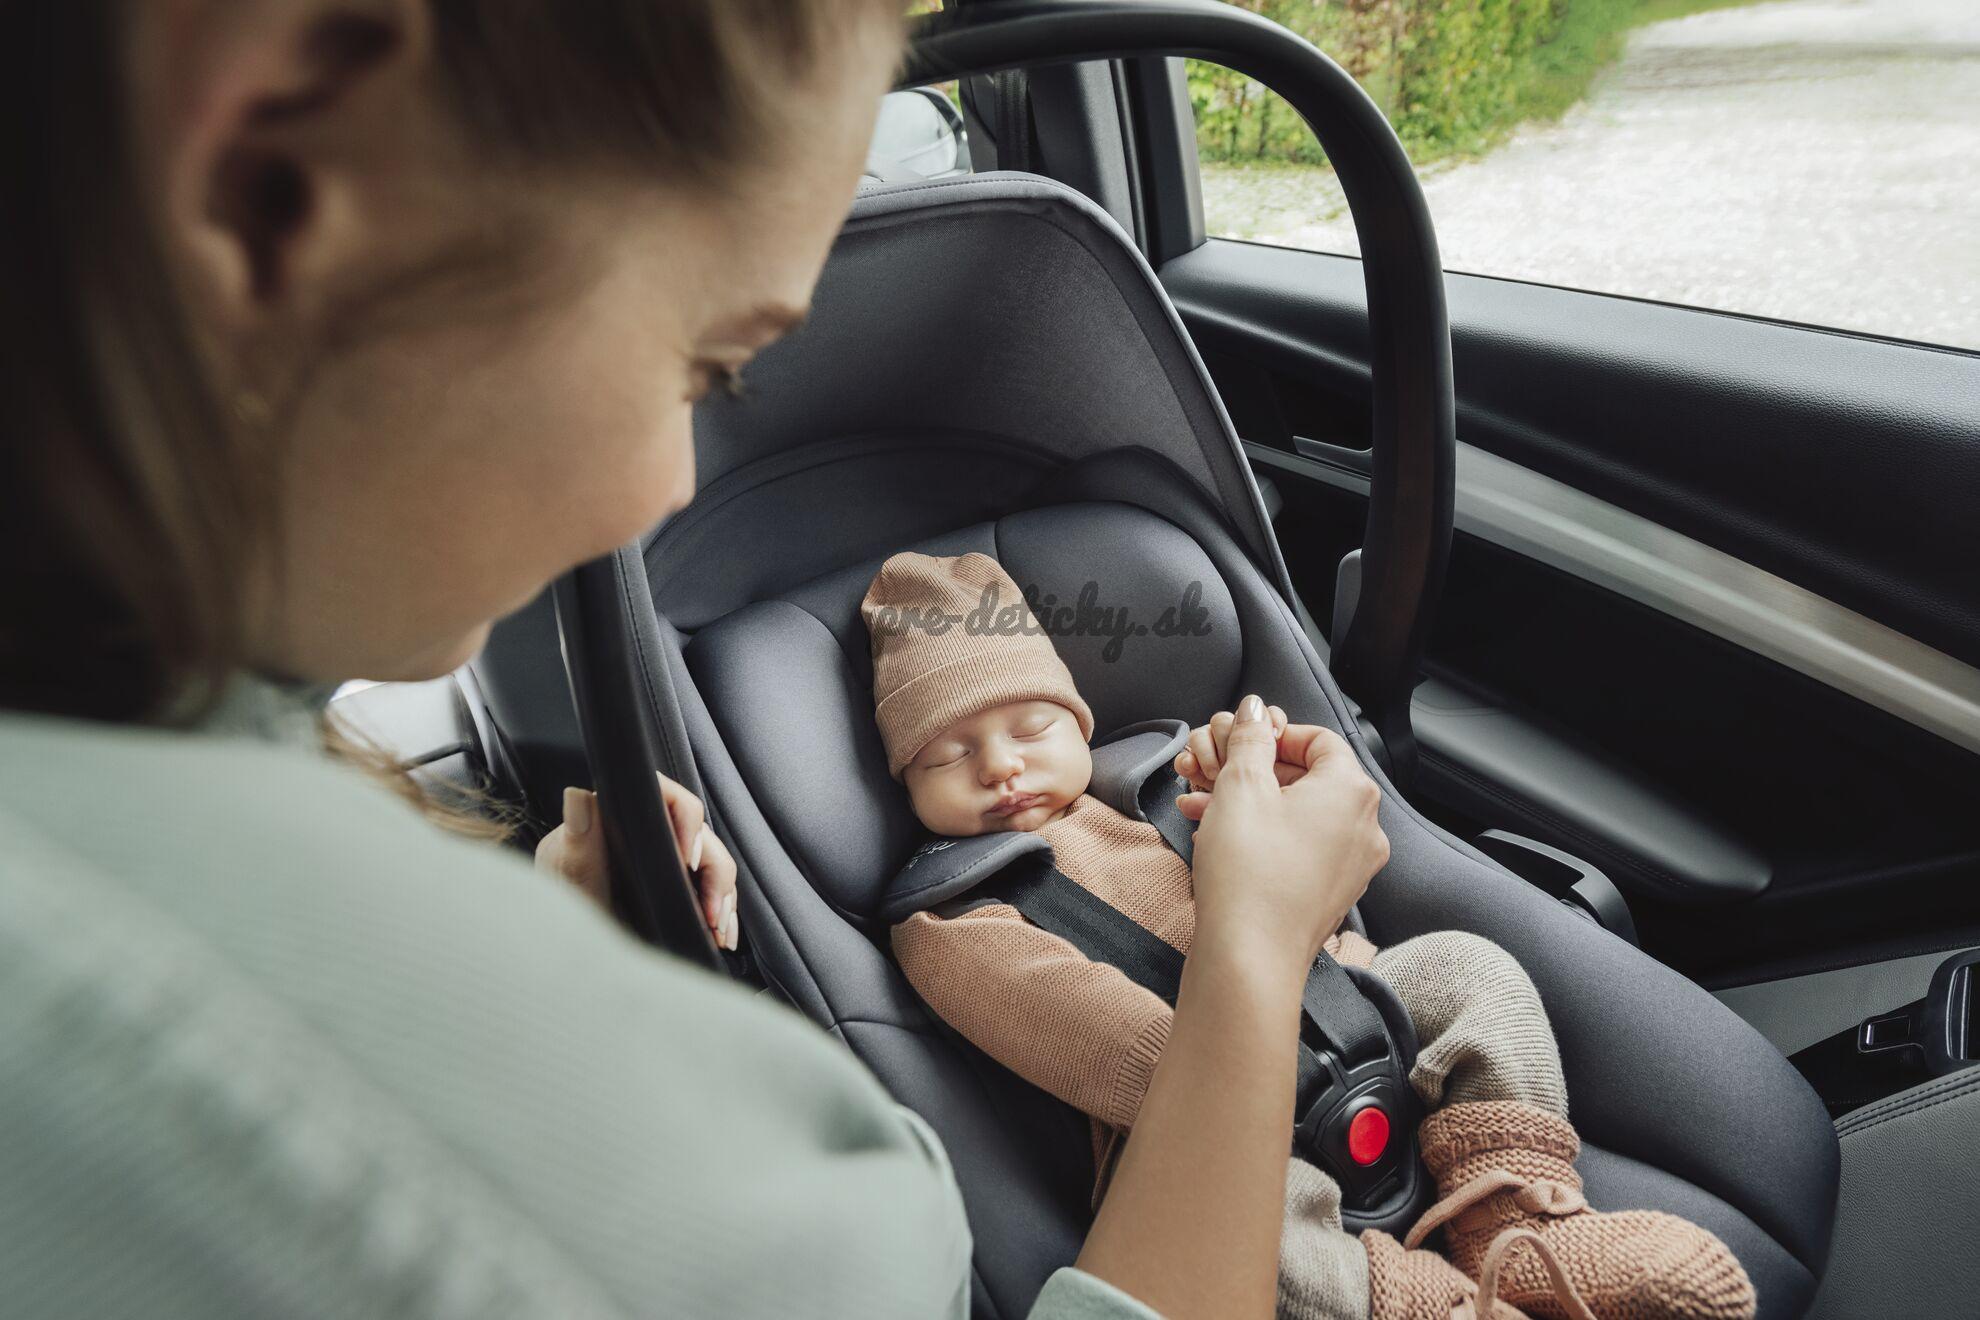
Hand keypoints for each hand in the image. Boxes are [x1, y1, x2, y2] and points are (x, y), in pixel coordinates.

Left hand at [533, 773, 739, 949]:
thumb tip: (577, 796)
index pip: (665, 798)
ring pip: (712, 862)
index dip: (686, 822)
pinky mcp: (674, 886)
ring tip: (718, 929)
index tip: (689, 860)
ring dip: (722, 896)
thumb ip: (577, 841)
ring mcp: (663, 859)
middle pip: (699, 834)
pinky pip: (711, 888)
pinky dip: (721, 911)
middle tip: (710, 911)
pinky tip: (722, 933)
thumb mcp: (570, 880)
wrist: (563, 950)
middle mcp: (646, 833)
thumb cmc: (559, 911)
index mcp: (618, 819)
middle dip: (714, 874)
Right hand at [1180, 695, 1388, 972]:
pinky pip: (1299, 848)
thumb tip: (1255, 711)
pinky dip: (1264, 836)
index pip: (1319, 738)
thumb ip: (1250, 739)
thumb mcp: (1240, 787)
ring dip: (1251, 804)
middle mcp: (1364, 827)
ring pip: (1299, 815)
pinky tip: (1221, 839)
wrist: (1250, 957)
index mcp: (1352, 790)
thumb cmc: (1249, 874)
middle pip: (1309, 777)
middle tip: (1212, 773)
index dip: (1274, 734)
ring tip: (1202, 806)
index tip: (1240, 742)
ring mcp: (1351, 865)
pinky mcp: (1330, 894)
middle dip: (1253, 771)